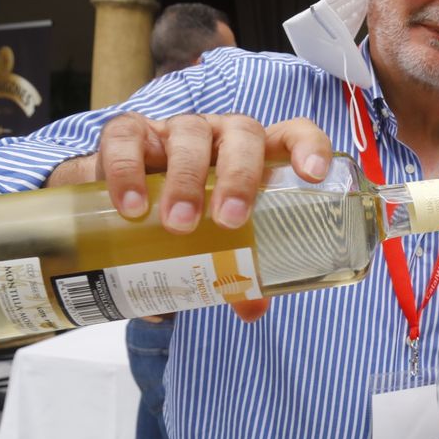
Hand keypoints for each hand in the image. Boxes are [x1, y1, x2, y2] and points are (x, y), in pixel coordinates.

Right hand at [48, 112, 332, 320]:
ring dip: (186, 178)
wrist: (125, 202)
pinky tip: (131, 207)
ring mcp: (175, 130)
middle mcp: (220, 134)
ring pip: (189, 133)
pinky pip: (126, 138)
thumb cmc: (189, 218)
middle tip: (229, 220)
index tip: (313, 175)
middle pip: (242, 134)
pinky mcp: (128, 134)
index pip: (292, 134)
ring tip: (177, 223)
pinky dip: (127, 170)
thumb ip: (234, 269)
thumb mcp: (215, 242)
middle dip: (239, 175)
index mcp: (255, 155)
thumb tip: (252, 308)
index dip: (308, 146)